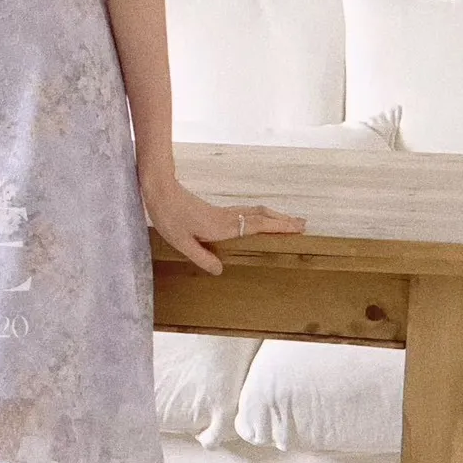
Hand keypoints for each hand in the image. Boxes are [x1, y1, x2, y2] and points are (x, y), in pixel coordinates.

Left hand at [141, 175, 306, 276]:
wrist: (160, 191)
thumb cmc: (169, 217)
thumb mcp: (182, 243)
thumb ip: (202, 257)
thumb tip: (221, 271)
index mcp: (223, 226)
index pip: (258, 226)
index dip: (279, 227)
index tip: (299, 228)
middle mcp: (227, 218)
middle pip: (262, 216)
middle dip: (283, 220)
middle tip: (303, 224)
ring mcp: (222, 213)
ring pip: (255, 212)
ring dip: (273, 217)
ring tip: (287, 221)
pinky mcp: (215, 211)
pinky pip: (245, 213)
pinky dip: (260, 216)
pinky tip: (258, 221)